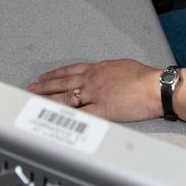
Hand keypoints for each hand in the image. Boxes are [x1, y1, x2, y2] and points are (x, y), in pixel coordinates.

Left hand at [27, 59, 160, 121]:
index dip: (55, 74)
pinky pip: (79, 115)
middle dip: (45, 86)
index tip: (45, 77)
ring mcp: (95, 95)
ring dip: (48, 100)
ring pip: (65, 98)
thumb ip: (107, 71)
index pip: (70, 70)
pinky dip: (65, 117)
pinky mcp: (101, 110)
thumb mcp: (121, 66)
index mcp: (97, 69)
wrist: (154, 86)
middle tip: (31, 88)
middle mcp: (92, 80)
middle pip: (62, 83)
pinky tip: (54, 119)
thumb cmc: (144, 76)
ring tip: (36, 102)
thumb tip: (102, 74)